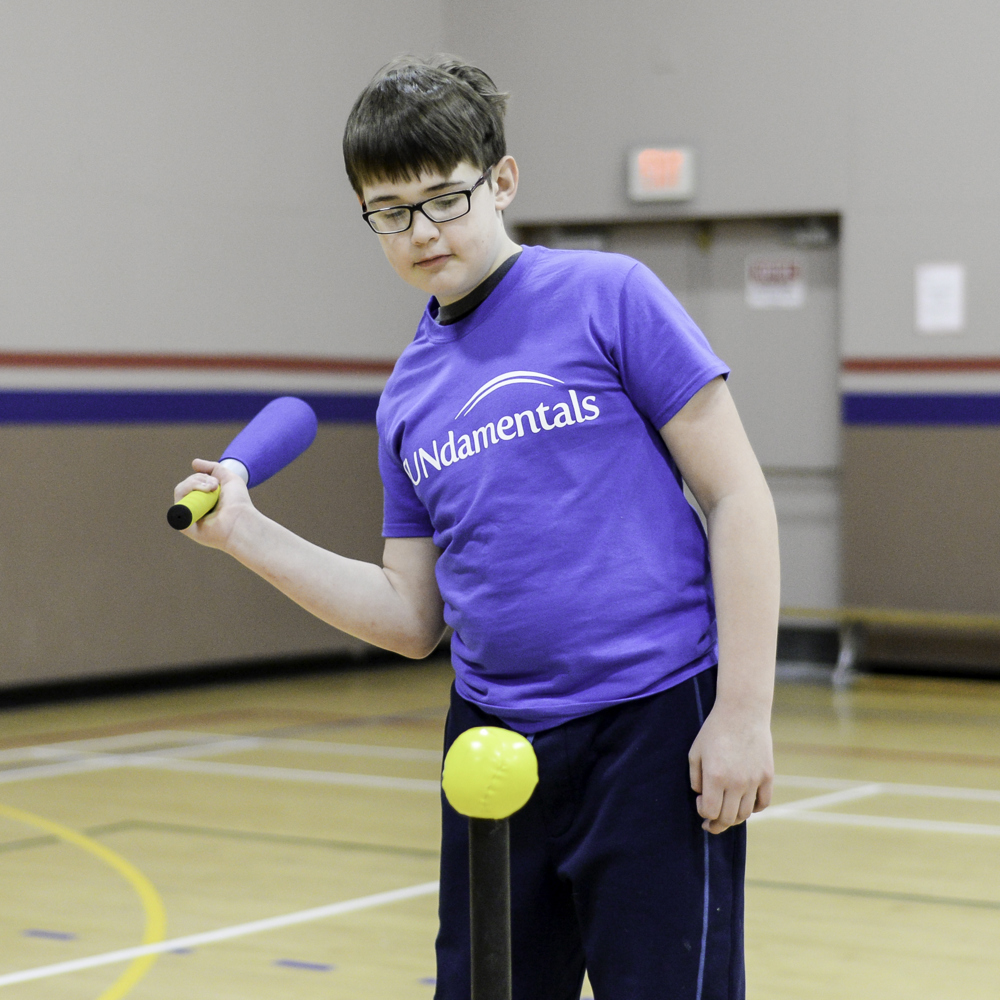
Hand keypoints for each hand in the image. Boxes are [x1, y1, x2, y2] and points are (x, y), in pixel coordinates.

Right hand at [173, 458, 255, 550]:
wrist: (241, 519)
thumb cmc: (239, 502)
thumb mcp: (228, 478)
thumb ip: (213, 468)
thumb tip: (194, 463)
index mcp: (205, 500)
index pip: (191, 484)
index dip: (199, 478)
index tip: (216, 481)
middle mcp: (196, 509)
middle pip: (184, 486)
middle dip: (198, 479)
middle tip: (216, 486)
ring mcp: (190, 517)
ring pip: (180, 493)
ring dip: (193, 485)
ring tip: (211, 490)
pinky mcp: (185, 526)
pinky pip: (176, 509)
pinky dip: (185, 499)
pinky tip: (200, 500)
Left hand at [688, 700, 773, 833]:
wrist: (742, 712)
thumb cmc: (715, 730)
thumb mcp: (695, 752)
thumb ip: (695, 778)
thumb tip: (702, 797)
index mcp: (715, 777)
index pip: (710, 812)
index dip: (703, 813)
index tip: (701, 802)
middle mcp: (736, 782)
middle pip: (728, 818)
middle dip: (717, 824)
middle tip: (711, 824)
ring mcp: (754, 780)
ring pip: (745, 814)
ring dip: (734, 818)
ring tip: (727, 812)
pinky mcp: (767, 776)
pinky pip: (763, 803)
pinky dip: (755, 809)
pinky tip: (745, 804)